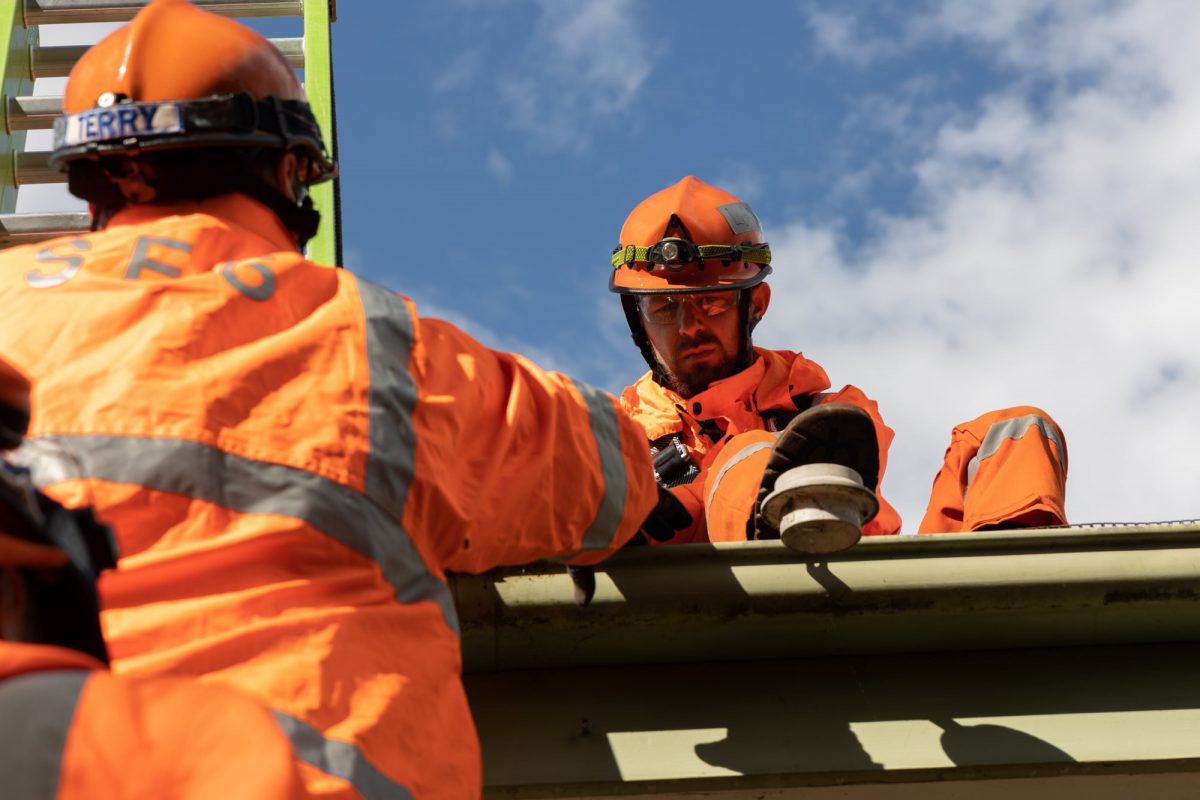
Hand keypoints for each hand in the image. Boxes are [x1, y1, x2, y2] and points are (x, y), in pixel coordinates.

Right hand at [567, 487, 693, 606]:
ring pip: (652, 513)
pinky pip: (665, 503)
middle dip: (651, 531)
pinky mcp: (645, 488)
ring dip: (664, 524)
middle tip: (665, 539)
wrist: (581, 484)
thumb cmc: (576, 522)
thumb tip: (583, 605)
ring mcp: (630, 499)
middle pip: (637, 523)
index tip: (643, 550)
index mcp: (600, 526)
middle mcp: (615, 510)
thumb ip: (583, 577)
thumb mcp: (578, 554)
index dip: (633, 543)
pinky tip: (687, 521)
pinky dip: (676, 512)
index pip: (619, 537)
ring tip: (677, 531)